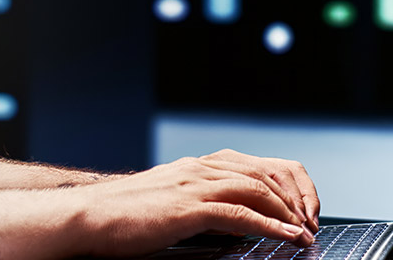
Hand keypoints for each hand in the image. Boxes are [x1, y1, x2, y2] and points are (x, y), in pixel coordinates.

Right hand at [73, 150, 317, 256]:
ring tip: (305, 232)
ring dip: (287, 210)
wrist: (90, 216)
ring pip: (254, 187)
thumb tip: (232, 222)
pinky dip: (270, 225)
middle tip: (310, 220)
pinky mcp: (186, 208)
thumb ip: (198, 204)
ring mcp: (191, 185)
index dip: (279, 182)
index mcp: (191, 166)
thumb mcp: (166, 203)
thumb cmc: (122, 216)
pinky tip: (287, 237)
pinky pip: (239, 213)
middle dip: (291, 194)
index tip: (297, 208)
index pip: (247, 163)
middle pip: (258, 170)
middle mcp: (195, 169)